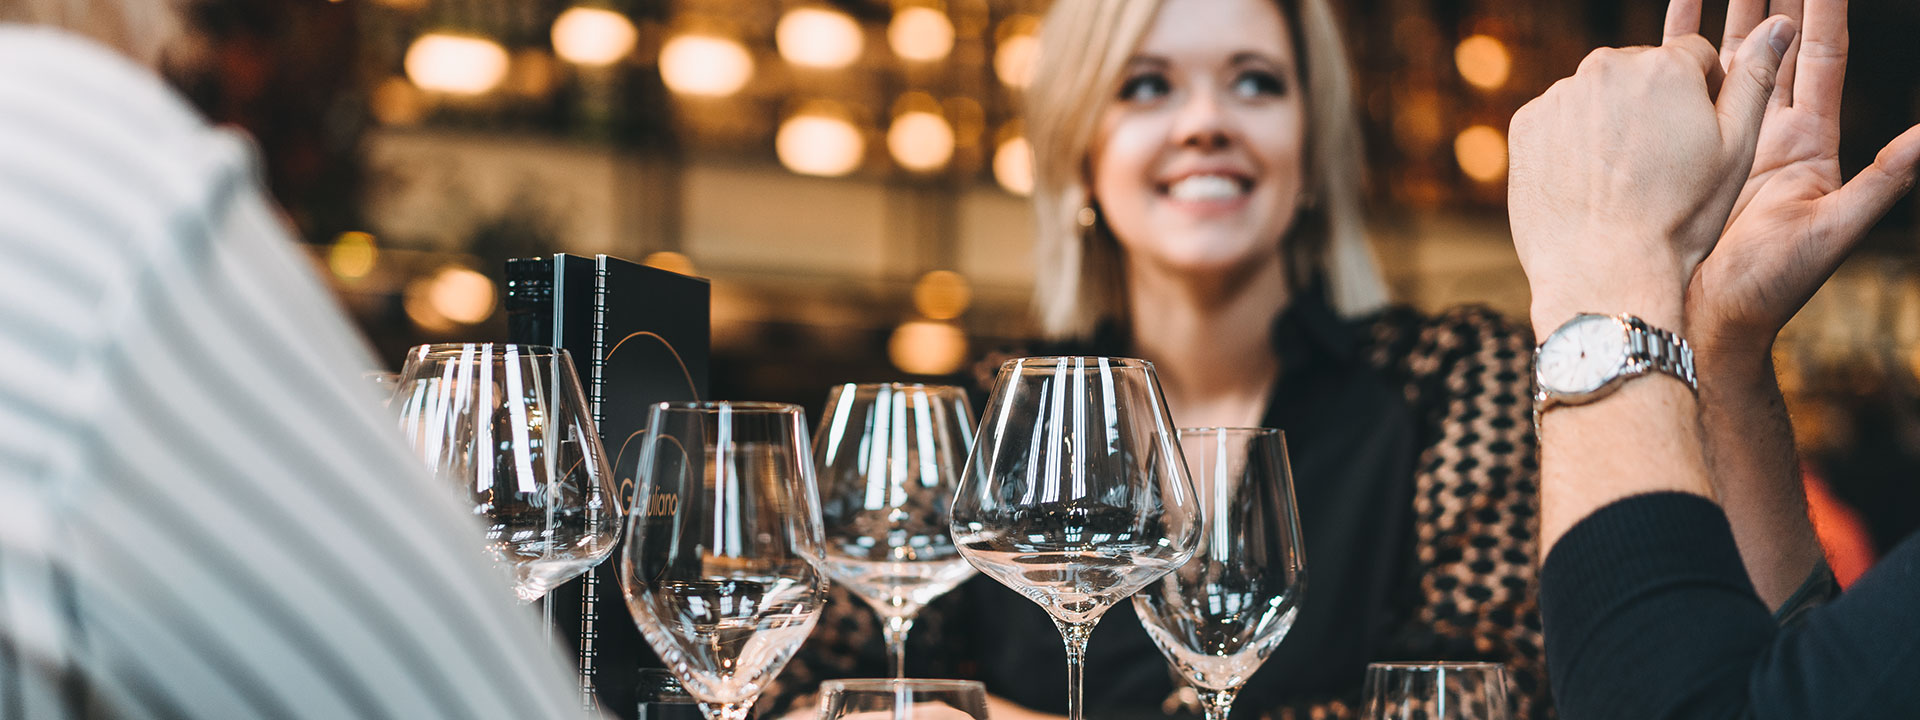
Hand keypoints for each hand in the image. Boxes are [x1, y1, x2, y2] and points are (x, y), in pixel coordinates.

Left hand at [1508, 13, 1796, 335]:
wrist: (1602, 271)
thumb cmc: (1679, 217)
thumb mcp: (1735, 150)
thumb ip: (1756, 79)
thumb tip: (1779, 25)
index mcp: (1665, 66)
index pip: (1695, 56)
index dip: (1704, 94)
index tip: (1699, 136)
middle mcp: (1606, 66)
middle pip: (1642, 71)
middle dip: (1654, 102)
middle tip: (1660, 160)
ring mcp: (1560, 95)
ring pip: (1599, 94)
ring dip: (1612, 119)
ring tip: (1622, 176)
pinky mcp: (1526, 123)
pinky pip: (1559, 119)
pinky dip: (1573, 140)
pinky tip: (1587, 181)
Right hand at [1680, 0, 1919, 357]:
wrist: (1706, 320)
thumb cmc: (1770, 288)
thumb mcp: (1833, 233)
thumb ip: (1884, 182)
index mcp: (1809, 142)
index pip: (1820, 56)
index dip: (1824, 9)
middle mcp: (1769, 132)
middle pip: (1777, 46)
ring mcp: (1724, 140)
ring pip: (1730, 60)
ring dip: (1726, 15)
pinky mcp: (1685, 153)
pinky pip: (1682, 92)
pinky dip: (1677, 54)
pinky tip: (1670, 25)